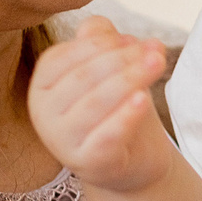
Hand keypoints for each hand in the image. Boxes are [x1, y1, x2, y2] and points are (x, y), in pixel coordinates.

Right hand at [28, 15, 172, 194]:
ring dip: (129, 80)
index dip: (103, 44)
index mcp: (43, 82)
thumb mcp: (110, 68)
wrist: (130, 157)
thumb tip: (126, 37)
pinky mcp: (85, 163)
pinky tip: (143, 99)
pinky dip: (125, 116)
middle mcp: (43, 112)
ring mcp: (61, 140)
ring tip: (158, 64)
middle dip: (122, 60)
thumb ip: (109, 43)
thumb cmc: (116, 105)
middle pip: (82, 78)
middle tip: (156, 52)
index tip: (137, 40)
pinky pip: (105, 137)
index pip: (66, 56)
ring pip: (94, 104)